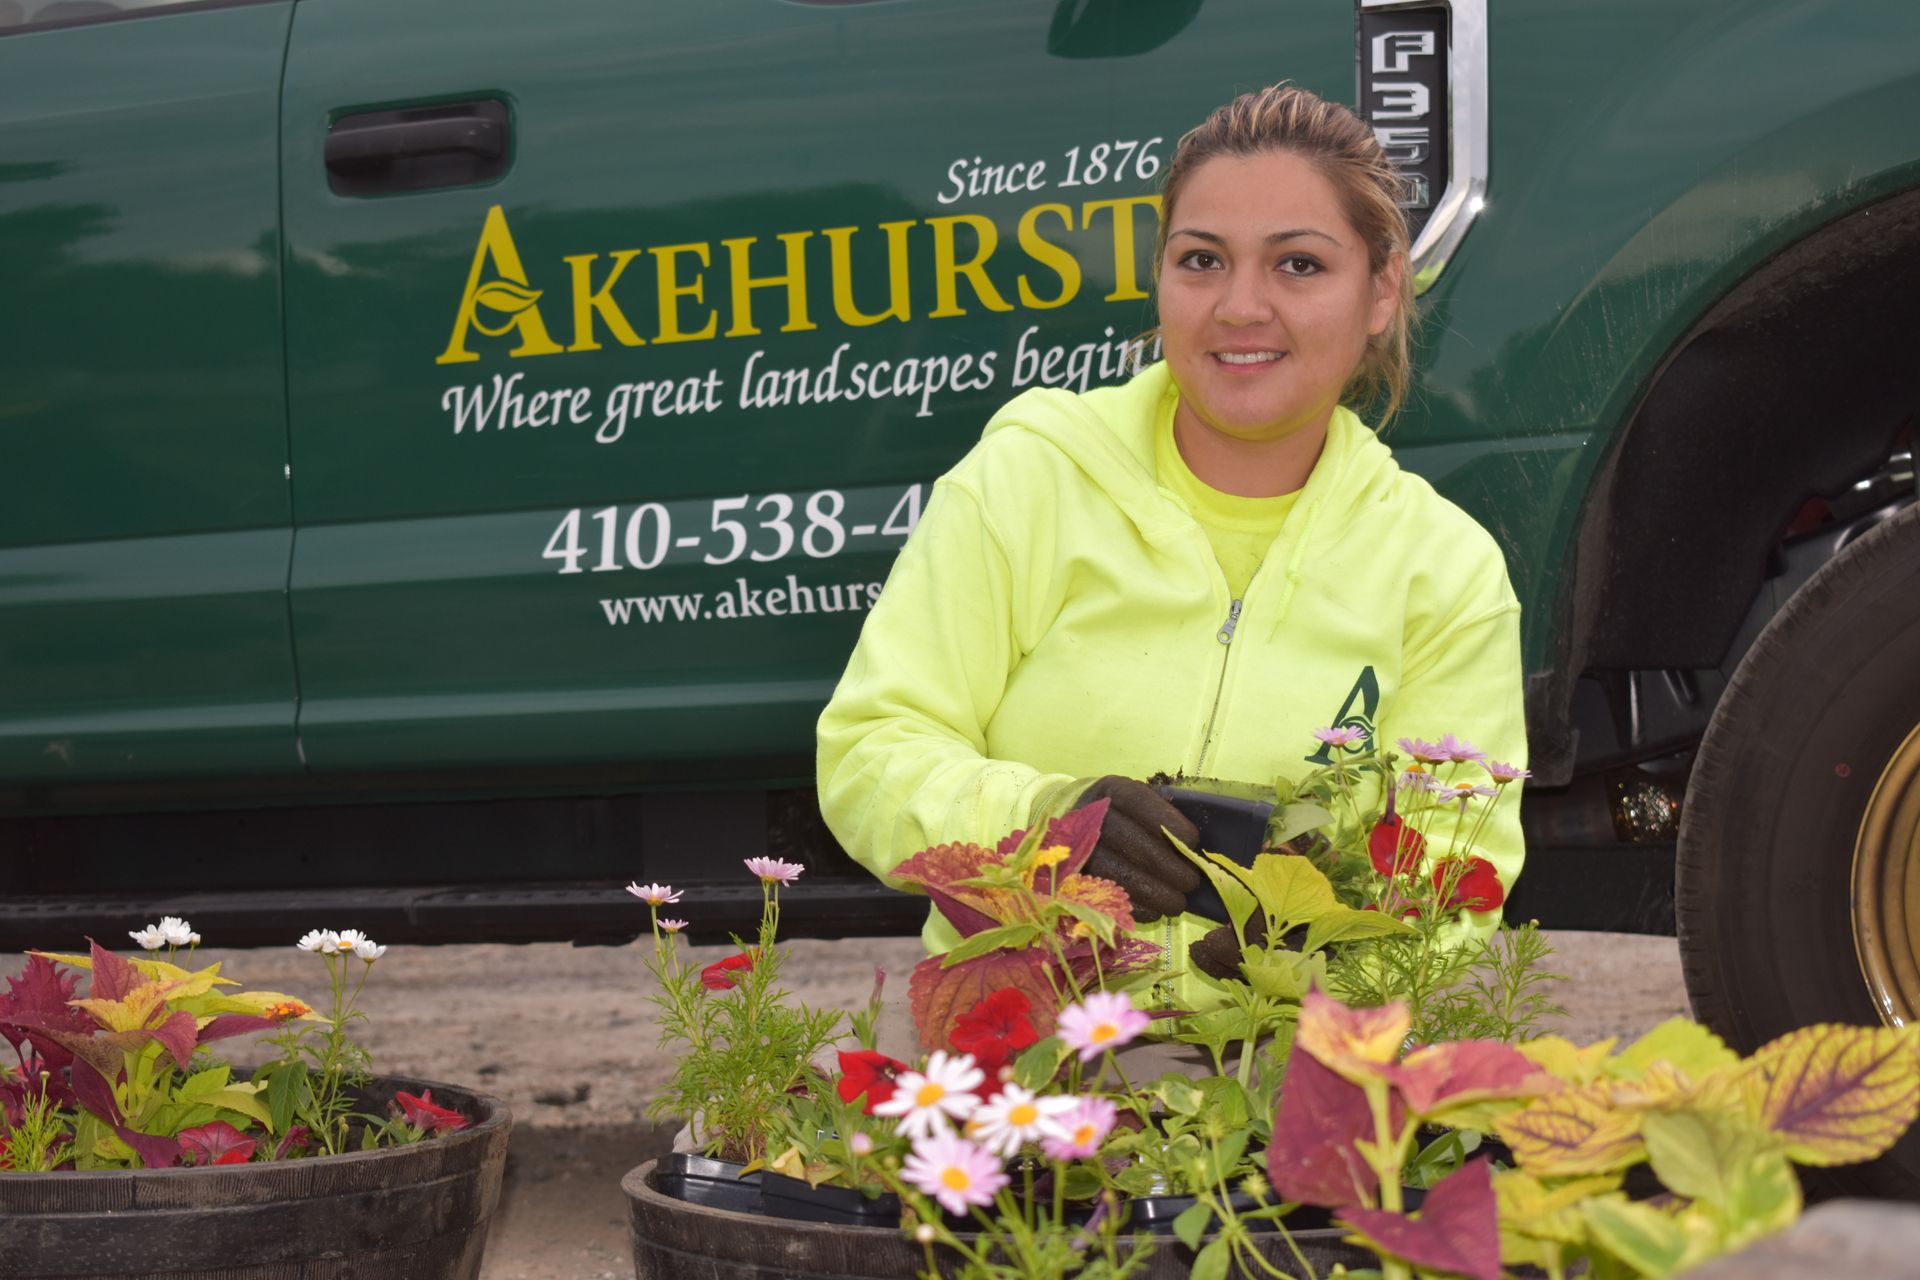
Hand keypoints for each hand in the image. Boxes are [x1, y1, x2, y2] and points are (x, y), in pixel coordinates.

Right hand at [1075, 776, 1202, 923]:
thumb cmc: (1126, 817)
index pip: (1139, 802)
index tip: (1191, 842)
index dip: (1168, 822)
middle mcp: (1091, 816)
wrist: (1079, 828)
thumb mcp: (1143, 803)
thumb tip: (1193, 847)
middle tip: (1191, 882)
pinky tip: (1155, 910)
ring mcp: (1078, 849)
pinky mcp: (1075, 878)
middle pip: (1132, 842)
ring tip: (1178, 902)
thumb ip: (1166, 815)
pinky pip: (1108, 896)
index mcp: (1112, 791)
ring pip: (1120, 874)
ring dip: (1156, 893)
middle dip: (1169, 867)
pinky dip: (1137, 907)